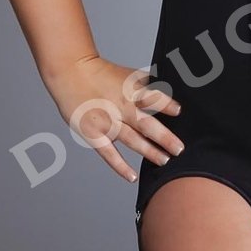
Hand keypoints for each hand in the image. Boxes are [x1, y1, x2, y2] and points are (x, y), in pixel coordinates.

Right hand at [41, 55, 184, 181]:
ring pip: (131, 140)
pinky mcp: (93, 134)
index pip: (151, 97)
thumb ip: (149, 86)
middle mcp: (120, 107)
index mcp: (131, 91)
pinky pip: (108, 153)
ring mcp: (106, 122)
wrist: (71, 73)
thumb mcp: (129, 75)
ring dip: (149, 151)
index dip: (165, 104)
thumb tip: (172, 90)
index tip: (178, 111)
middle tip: (179, 149)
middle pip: (145, 124)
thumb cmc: (104, 74)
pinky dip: (120, 166)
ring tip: (165, 160)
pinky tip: (133, 177)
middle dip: (164, 137)